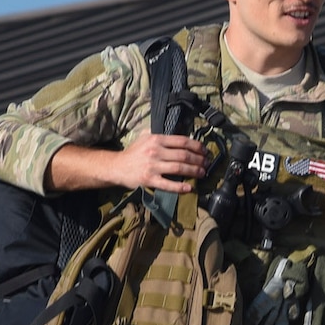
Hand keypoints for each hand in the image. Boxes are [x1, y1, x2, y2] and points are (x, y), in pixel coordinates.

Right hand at [47, 134, 207, 192]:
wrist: (116, 167)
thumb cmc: (133, 153)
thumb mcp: (144, 137)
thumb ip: (159, 135)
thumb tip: (177, 135)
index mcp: (156, 139)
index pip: (182, 141)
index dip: (196, 146)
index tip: (205, 151)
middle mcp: (155, 151)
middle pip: (184, 155)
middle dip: (199, 159)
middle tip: (207, 163)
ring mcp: (153, 166)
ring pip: (179, 168)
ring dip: (194, 171)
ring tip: (202, 173)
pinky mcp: (149, 180)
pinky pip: (168, 184)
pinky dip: (180, 187)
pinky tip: (189, 188)